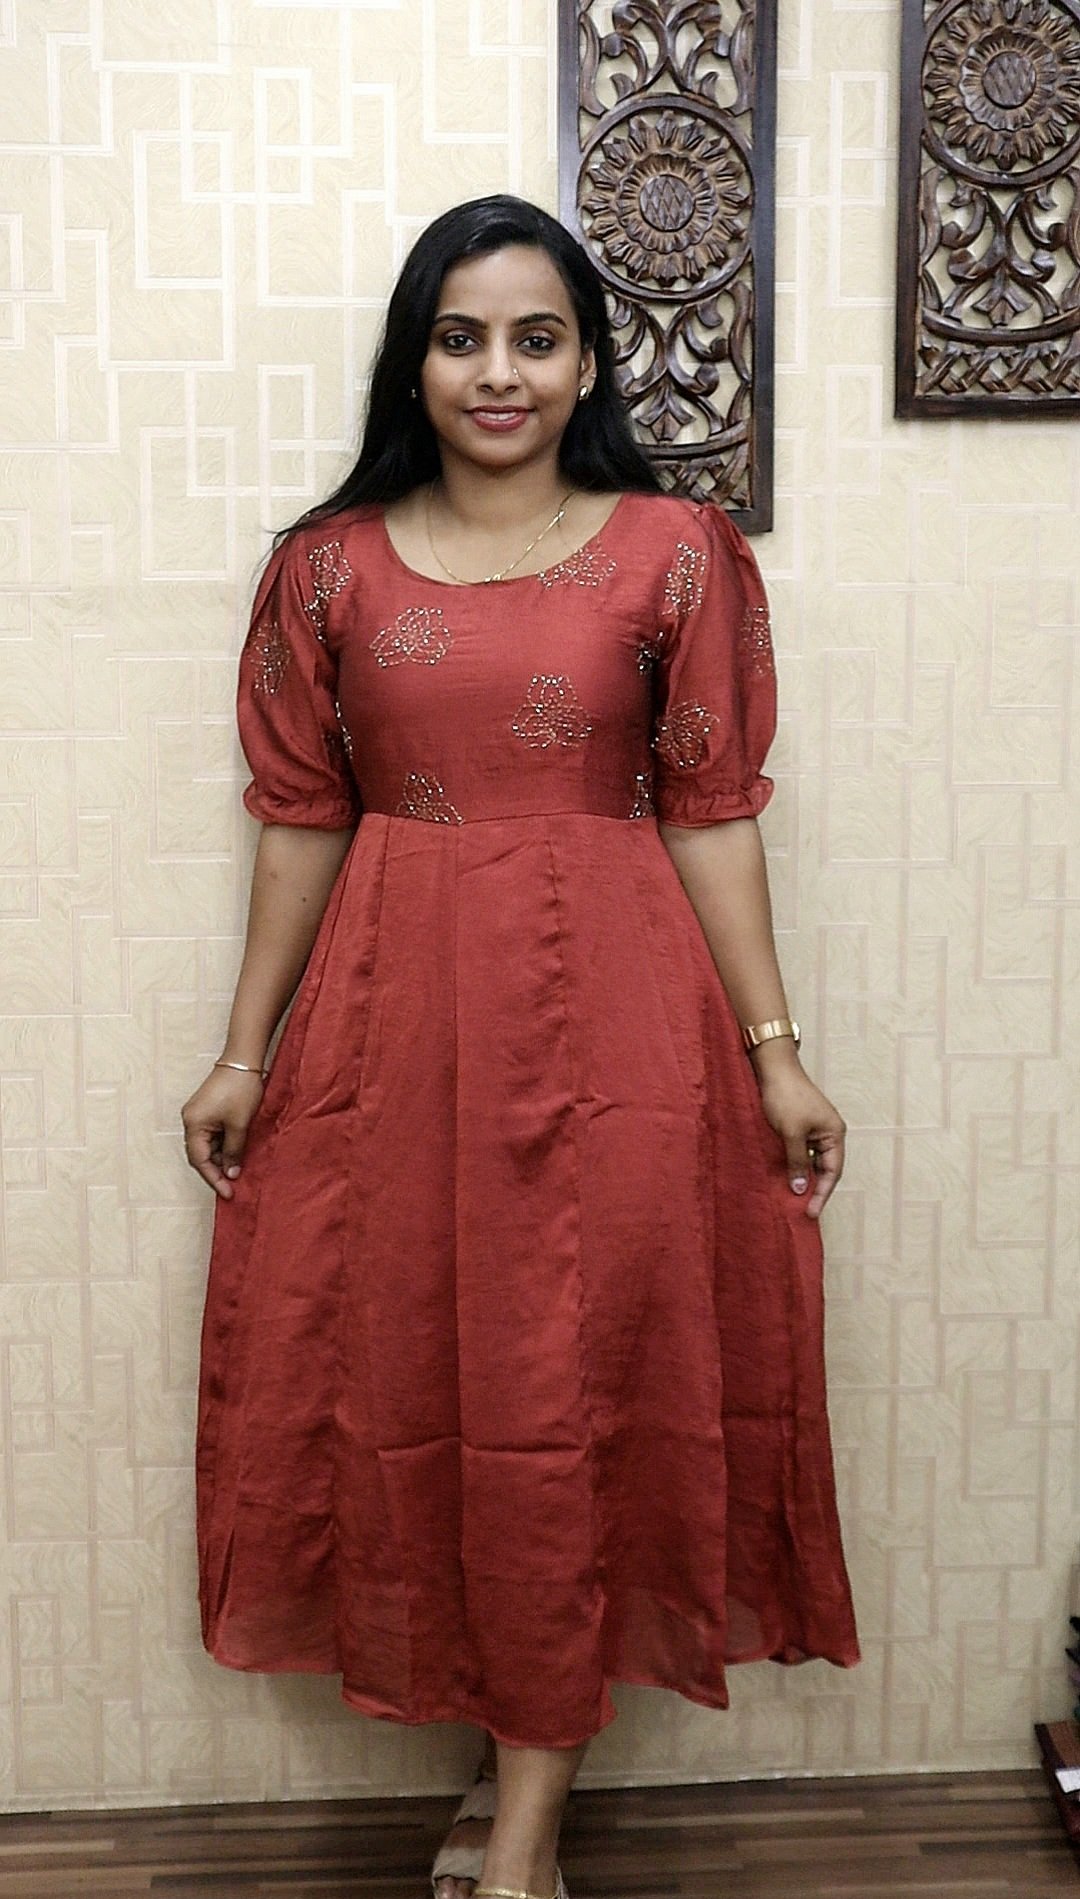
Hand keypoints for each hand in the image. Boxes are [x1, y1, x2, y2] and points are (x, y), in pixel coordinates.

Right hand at [181, 1066, 264, 1198]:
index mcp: (193, 1124)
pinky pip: (212, 1134)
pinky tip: (235, 1153)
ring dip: (221, 1157)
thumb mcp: (239, 1125)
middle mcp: (190, 1120)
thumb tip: (231, 1172)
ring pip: (207, 1145)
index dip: (214, 1178)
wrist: (242, 1061)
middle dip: (216, 1169)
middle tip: (233, 1185)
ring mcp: (198, 1114)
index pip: (200, 1160)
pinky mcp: (207, 1109)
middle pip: (200, 1154)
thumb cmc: (240, 1090)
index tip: (228, 1192)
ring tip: (237, 1170)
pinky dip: (222, 1145)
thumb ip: (234, 1151)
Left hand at [753, 1054, 845, 1218]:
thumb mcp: (791, 1133)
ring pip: (812, 1161)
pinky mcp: (801, 1127)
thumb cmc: (786, 1097)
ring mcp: (815, 1130)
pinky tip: (786, 1177)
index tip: (811, 1212)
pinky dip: (795, 1165)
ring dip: (803, 1178)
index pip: (832, 1172)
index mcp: (834, 1134)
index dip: (822, 1193)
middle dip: (814, 1189)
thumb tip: (801, 1188)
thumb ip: (797, 1162)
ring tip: (793, 1199)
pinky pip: (802, 1152)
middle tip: (801, 1211)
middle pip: (825, 1168)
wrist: (773, 1069)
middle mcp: (829, 1133)